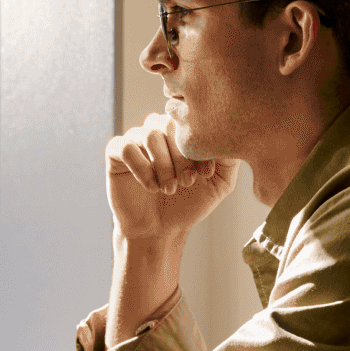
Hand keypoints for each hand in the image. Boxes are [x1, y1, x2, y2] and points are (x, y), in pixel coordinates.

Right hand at [105, 110, 238, 242]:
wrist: (159, 230)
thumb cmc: (188, 204)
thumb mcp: (219, 183)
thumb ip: (229, 159)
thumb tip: (233, 135)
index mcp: (182, 132)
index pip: (191, 120)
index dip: (200, 145)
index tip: (206, 173)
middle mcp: (159, 130)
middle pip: (170, 123)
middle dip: (182, 156)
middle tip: (187, 182)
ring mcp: (136, 140)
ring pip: (149, 135)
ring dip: (163, 165)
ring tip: (169, 188)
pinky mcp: (116, 154)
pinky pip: (126, 148)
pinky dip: (142, 169)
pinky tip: (151, 188)